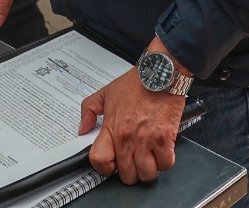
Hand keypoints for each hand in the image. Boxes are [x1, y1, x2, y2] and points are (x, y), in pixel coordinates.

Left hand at [79, 43, 186, 183]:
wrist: (160, 73)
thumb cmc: (137, 82)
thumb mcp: (106, 92)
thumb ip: (89, 109)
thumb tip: (83, 128)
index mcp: (112, 128)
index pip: (99, 160)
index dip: (105, 168)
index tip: (112, 165)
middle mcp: (127, 137)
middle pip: (126, 175)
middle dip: (131, 171)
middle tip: (135, 160)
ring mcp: (147, 140)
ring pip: (146, 174)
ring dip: (149, 169)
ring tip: (150, 158)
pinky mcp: (165, 139)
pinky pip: (166, 164)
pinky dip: (165, 161)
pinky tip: (163, 151)